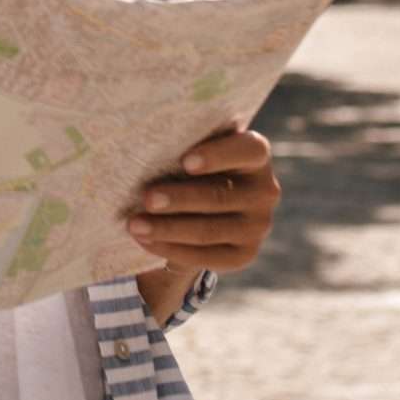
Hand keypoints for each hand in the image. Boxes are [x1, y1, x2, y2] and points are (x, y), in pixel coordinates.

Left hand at [128, 123, 280, 272]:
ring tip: (135, 224)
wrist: (200, 205)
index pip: (248, 150)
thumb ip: (183, 143)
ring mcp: (257, 226)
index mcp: (255, 154)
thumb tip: (142, 146)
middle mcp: (264, 190)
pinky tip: (144, 241)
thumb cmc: (190, 164)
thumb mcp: (192, 147)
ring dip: (167, 228)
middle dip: (179, 199)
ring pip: (208, 230)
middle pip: (219, 196)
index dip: (217, 156)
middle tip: (146, 198)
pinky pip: (205, 256)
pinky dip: (170, 248)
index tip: (185, 161)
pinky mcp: (244, 254)